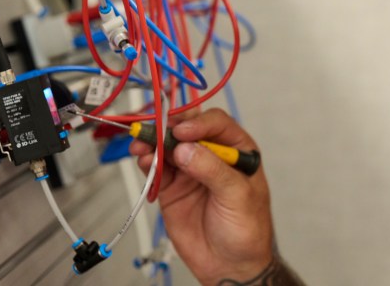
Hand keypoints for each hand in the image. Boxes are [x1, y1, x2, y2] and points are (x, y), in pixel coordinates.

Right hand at [130, 108, 273, 284]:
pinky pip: (157, 168)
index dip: (198, 123)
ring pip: (168, 147)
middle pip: (187, 131)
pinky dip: (148, 162)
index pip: (216, 124)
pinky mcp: (172, 187)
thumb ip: (213, 171)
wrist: (230, 265)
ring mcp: (190, 170)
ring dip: (153, 142)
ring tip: (142, 145)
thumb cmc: (247, 230)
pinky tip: (144, 160)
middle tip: (154, 131)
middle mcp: (212, 155)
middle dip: (169, 128)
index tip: (182, 133)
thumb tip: (186, 149)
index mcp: (236, 150)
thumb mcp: (238, 196)